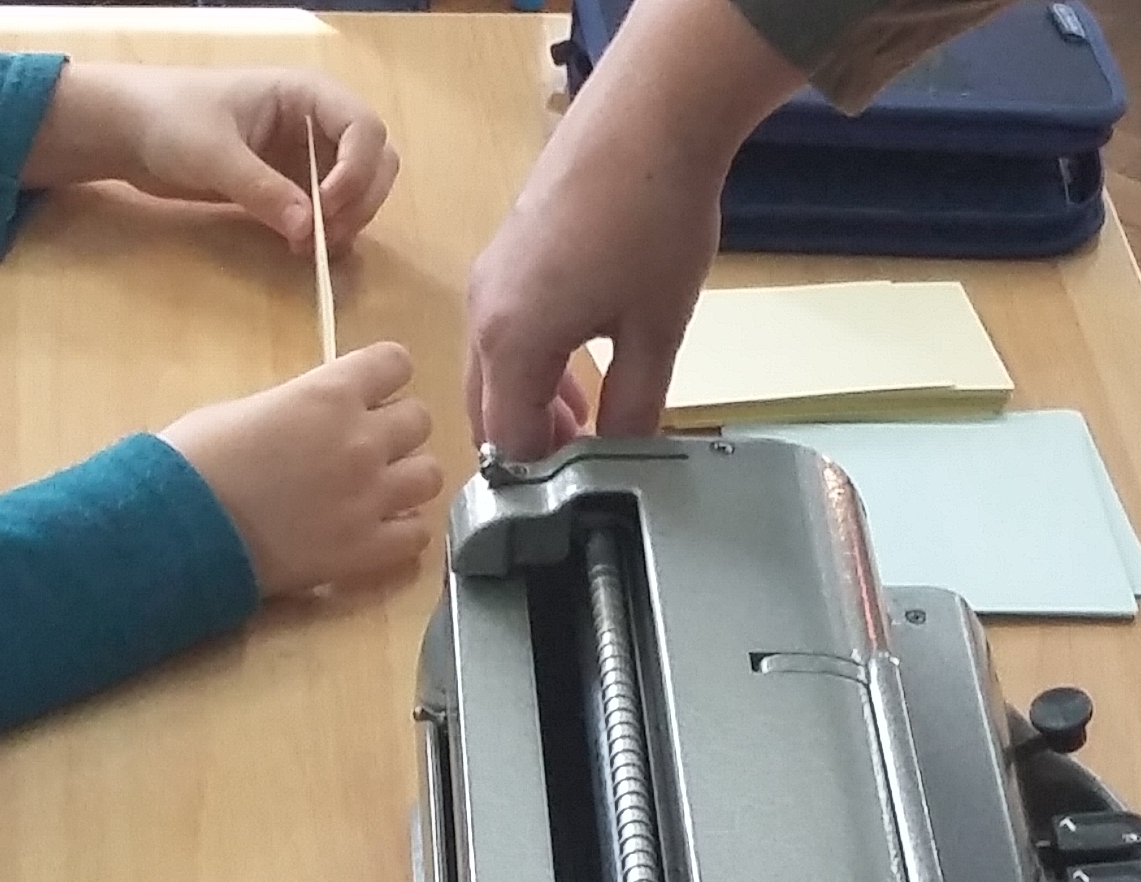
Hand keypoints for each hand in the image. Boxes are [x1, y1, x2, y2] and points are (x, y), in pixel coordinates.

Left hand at [24, 64, 397, 253]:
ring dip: (349, 221)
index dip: (358, 171)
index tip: (326, 207)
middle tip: (323, 236)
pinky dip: (328, 232)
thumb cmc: (168, 119)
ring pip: (360, 189)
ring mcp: (307, 156)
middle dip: (360, 201)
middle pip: (376, 161)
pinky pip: (330, 211)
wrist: (128, 131)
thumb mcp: (213, 153)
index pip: (365, 128)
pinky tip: (300, 248)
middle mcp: (317, 123)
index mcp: (306, 94)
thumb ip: (262, 190)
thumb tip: (307, 231)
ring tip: (309, 247)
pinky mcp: (292, 185)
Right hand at [159, 343, 440, 596]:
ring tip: (380, 489)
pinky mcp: (367, 549)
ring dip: (407, 478)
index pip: (395, 363)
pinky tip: (379, 530)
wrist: (181, 528)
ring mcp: (371, 497)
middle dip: (395, 429)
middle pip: (420, 419)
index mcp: (331, 393)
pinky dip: (403, 531)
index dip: (383, 376)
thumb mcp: (247, 408)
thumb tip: (312, 418)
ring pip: (430, 475)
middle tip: (365, 446)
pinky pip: (418, 535)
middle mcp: (363, 440)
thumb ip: (298, 407)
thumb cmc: (196, 459)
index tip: (368, 391)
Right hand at [464, 0, 802, 456]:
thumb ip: (634, 407)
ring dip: (528, 404)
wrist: (649, 120)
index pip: (506, 441)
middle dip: (526, 446)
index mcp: (511, 342)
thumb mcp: (657, 331)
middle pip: (486, 409)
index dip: (539, 480)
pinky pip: (501, 331)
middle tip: (577, 471)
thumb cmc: (652, 222)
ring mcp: (488, 279)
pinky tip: (578, 365)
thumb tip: (622, 455)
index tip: (574, 502)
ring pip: (492, 369)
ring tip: (582, 425)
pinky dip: (529, 363)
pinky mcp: (505, 254)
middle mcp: (483, 314)